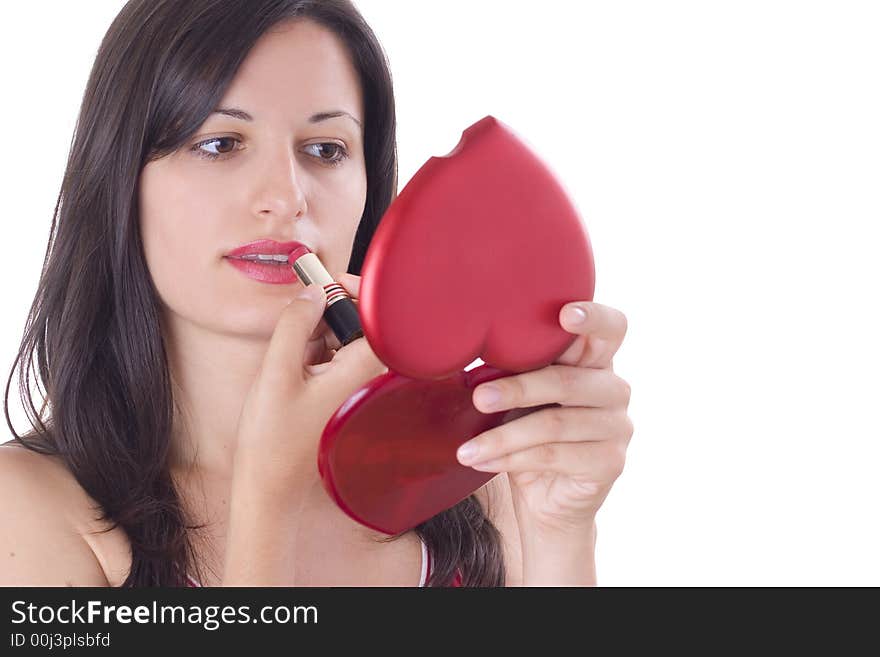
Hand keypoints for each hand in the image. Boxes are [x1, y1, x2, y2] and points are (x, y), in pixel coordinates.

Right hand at [232, 276, 387, 497]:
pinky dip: (314, 351)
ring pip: (344, 341)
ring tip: (290, 350)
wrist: (268, 486)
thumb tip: (312, 291)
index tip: (333, 280)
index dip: (358, 292)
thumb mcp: (276, 372)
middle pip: (360, 326)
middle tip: (300, 310)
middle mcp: (365, 381)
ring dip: (318, 332)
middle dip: (330, 311)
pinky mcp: (339, 395)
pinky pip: (334, 359)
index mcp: (361, 373)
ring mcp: (353, 389)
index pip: (377, 318)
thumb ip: (295, 325)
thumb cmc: (272, 438)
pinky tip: (292, 367)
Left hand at [456, 301, 632, 536]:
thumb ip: (515, 371)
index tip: (564, 314)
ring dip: (502, 437)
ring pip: (554, 424)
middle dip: (518, 389)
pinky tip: (482, 462)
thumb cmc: (528, 434)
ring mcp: (617, 427)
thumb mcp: (520, 397)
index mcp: (595, 361)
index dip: (593, 317)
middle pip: (567, 380)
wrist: (546, 499)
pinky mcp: (610, 463)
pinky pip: (553, 456)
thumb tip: (470, 355)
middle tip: (479, 398)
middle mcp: (614, 389)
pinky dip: (511, 459)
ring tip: (466, 448)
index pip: (611, 328)